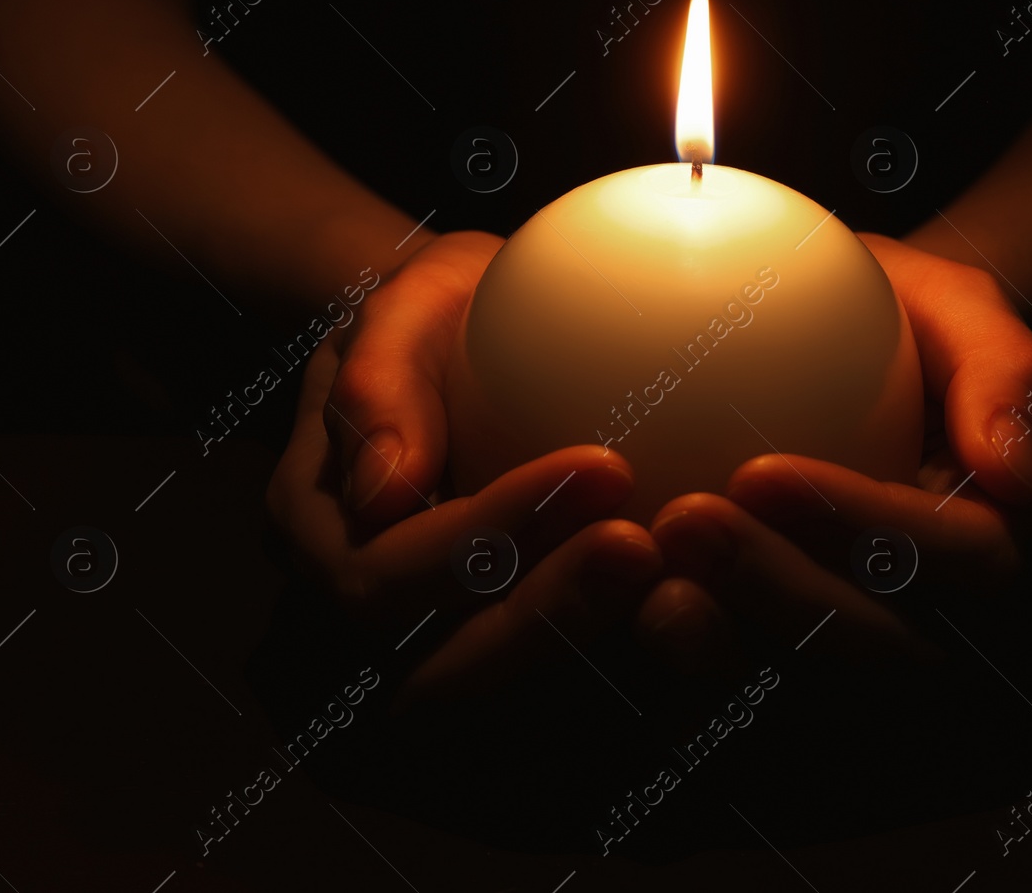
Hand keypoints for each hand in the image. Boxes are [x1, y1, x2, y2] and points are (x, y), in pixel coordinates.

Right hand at [266, 232, 663, 701]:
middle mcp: (364, 635)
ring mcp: (440, 668)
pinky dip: (644, 666)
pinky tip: (716, 608)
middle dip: (550, 618)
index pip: (383, 579)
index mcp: (315, 542)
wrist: (464, 356)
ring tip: (688, 584)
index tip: (602, 465)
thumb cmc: (434, 321)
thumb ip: (378, 386)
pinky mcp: (523, 679)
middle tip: (645, 546)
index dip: (486, 538)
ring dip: (604, 654)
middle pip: (443, 680)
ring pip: (511, 719)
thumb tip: (382, 494)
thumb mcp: (398, 311)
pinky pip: (576, 710)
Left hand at [637, 234, 1031, 670]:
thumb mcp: (968, 308)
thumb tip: (1014, 475)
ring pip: (824, 689)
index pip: (971, 557)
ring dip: (731, 643)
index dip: (868, 527)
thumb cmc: (921, 325)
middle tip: (682, 526)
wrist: (883, 371)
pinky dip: (699, 650)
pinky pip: (763, 682)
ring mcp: (901, 656)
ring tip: (648, 584)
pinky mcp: (820, 669)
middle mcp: (983, 625)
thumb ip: (1010, 374)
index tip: (759, 473)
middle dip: (786, 597)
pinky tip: (626, 604)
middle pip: (895, 647)